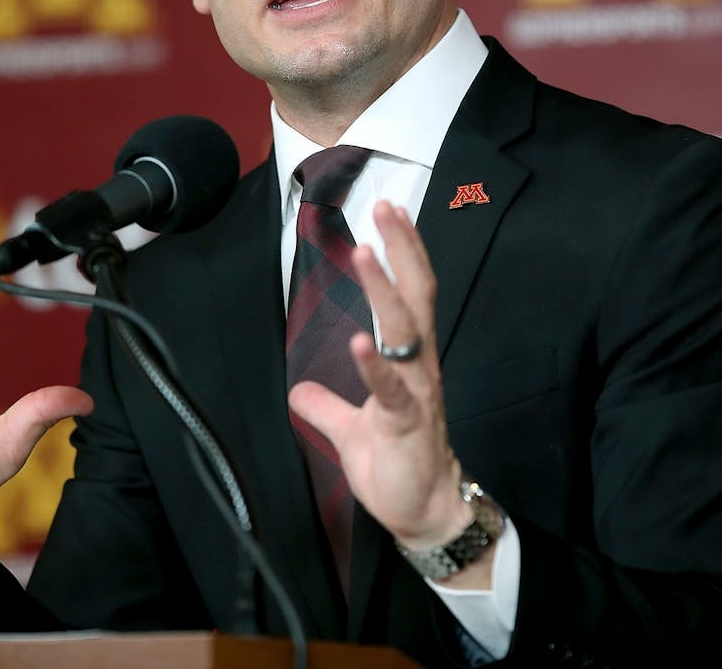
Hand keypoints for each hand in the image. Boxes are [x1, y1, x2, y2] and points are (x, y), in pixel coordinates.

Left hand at [288, 202, 489, 584]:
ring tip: (365, 252)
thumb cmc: (397, 465)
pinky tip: (358, 341)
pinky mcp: (406, 423)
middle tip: (389, 207)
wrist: (423, 514)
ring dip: (384, 290)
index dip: (403, 252)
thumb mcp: (352, 429)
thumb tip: (297, 391)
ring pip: (406, 331)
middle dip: (403, 249)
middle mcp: (420, 366)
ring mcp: (416, 392)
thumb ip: (327, 405)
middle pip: (417, 295)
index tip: (391, 212)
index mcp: (411, 360)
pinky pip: (390, 389)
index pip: (411, 293)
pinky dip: (373, 364)